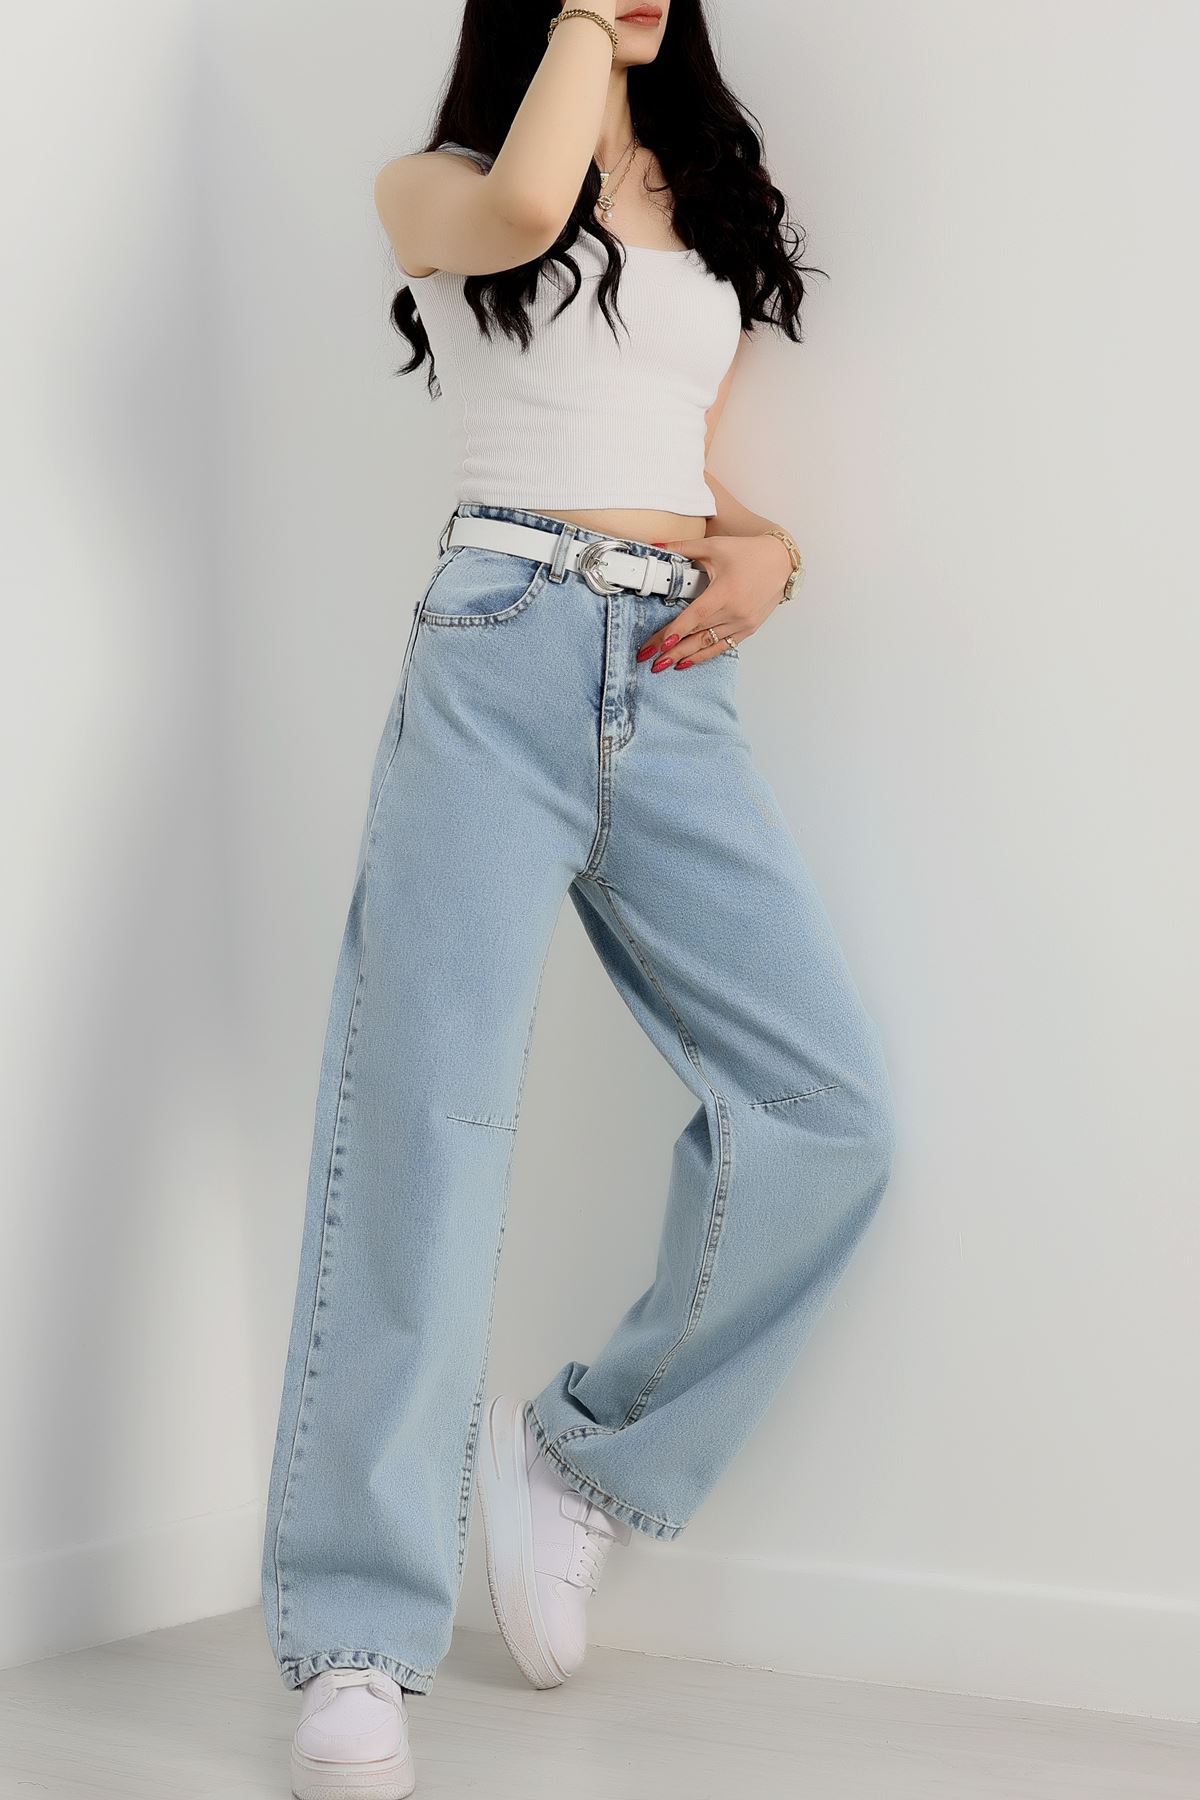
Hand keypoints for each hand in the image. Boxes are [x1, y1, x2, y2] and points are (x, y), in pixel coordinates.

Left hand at [635, 532, 793, 670]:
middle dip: (670, 649)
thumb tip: (655, 546)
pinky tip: (686, 663)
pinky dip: (704, 656)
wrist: (782, 561)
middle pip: (697, 635)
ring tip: (662, 666)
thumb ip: (682, 547)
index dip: (675, 632)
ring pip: (708, 645)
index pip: (694, 617)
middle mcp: (735, 612)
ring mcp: (743, 623)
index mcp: (725, 592)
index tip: (658, 645)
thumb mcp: (714, 546)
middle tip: (648, 659)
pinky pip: (723, 646)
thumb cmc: (749, 553)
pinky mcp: (748, 628)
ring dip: (684, 657)